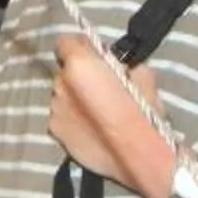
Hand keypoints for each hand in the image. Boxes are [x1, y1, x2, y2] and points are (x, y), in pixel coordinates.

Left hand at [49, 37, 172, 197]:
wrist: (138, 155)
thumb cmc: (143, 112)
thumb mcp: (143, 75)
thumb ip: (122, 64)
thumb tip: (116, 65)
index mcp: (80, 65)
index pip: (65, 42)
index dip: (80, 48)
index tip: (94, 57)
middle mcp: (60, 85)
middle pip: (64, 72)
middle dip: (79, 77)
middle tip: (100, 88)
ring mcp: (55, 111)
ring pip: (62, 96)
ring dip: (74, 99)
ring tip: (96, 113)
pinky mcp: (55, 133)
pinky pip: (61, 118)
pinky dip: (72, 119)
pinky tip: (90, 129)